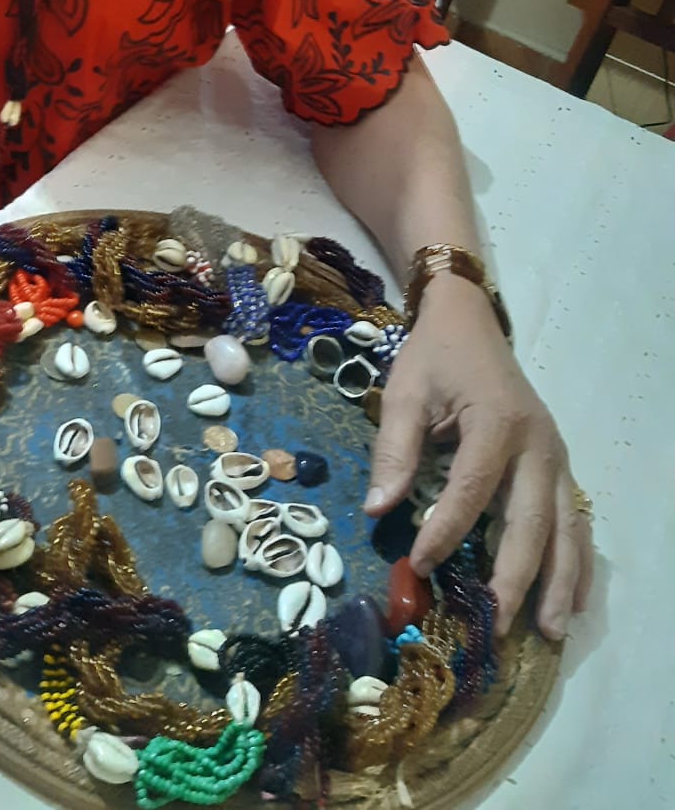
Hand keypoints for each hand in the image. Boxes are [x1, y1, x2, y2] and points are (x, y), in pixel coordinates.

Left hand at [364, 273, 591, 640]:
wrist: (469, 321)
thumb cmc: (434, 357)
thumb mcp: (404, 392)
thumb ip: (394, 449)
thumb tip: (378, 509)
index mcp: (496, 421)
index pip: (473, 489)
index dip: (446, 530)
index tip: (420, 564)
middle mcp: (536, 443)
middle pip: (531, 519)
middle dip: (516, 576)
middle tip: (500, 624)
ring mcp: (554, 456)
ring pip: (565, 527)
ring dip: (559, 581)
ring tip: (549, 631)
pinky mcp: (558, 464)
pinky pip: (573, 518)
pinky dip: (575, 561)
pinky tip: (572, 600)